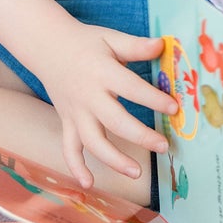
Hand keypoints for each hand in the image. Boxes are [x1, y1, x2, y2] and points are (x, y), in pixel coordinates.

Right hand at [33, 23, 175, 187]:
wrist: (47, 46)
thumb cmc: (85, 42)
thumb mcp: (110, 38)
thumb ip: (136, 46)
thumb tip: (163, 45)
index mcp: (102, 73)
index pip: (131, 89)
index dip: (154, 100)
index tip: (174, 108)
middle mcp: (88, 96)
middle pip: (115, 122)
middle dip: (141, 137)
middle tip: (164, 146)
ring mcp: (76, 113)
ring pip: (93, 142)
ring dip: (114, 160)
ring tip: (137, 173)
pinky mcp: (67, 122)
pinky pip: (69, 148)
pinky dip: (76, 167)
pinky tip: (89, 184)